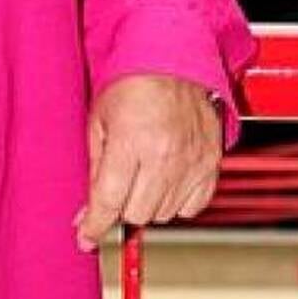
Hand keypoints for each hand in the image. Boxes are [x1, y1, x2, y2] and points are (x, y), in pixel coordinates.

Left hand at [74, 73, 222, 251]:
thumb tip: (86, 212)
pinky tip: (165, 180)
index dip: (94, 225)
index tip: (85, 237)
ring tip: (141, 175)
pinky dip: (177, 201)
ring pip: (165, 213)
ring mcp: (192, 161)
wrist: (175, 61)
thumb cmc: (132, 84)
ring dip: (148, 203)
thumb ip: (94, 169)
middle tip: (116, 189)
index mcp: (132, 142)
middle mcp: (166, 155)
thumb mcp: (98, 121)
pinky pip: (194, 206)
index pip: (109, 201)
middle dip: (120, 207)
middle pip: (137, 213)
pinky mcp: (212, 163)